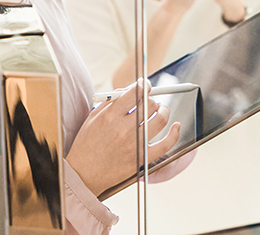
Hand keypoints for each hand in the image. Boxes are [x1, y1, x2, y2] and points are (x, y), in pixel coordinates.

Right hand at [66, 79, 181, 195]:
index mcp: (110, 116)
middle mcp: (124, 129)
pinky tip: (176, 125)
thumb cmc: (86, 145)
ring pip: (160, 119)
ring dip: (163, 110)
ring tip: (160, 110)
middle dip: (151, 99)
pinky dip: (174, 133)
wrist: (83, 174)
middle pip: (149, 104)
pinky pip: (166, 144)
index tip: (145, 85)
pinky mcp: (143, 158)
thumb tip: (130, 89)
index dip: (144, 85)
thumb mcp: (93, 118)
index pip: (136, 92)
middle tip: (149, 101)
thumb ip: (111, 101)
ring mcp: (135, 144)